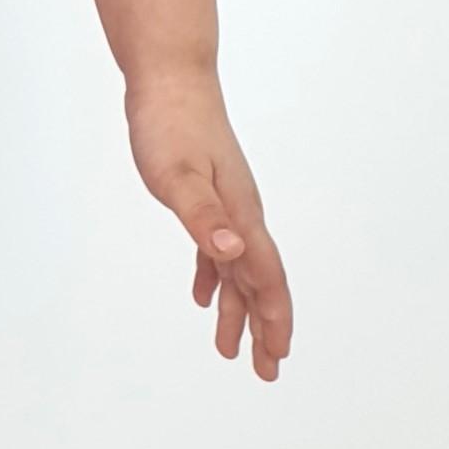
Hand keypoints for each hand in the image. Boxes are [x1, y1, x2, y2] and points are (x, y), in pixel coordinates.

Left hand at [125, 72, 292, 380]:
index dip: (273, 317)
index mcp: (240, 213)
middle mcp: (241, 213)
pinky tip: (203, 297)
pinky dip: (214, 278)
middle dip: (266, 328)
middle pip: (260, 281)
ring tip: (232, 351)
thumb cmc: (171, 123)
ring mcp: (226, 205)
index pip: (264, 275)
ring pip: (239, 270)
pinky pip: (217, 249)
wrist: (170, 78)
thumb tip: (232, 251)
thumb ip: (204, 216)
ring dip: (239, 311)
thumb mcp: (178, 175)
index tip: (277, 355)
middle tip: (267, 371)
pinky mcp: (207, 196)